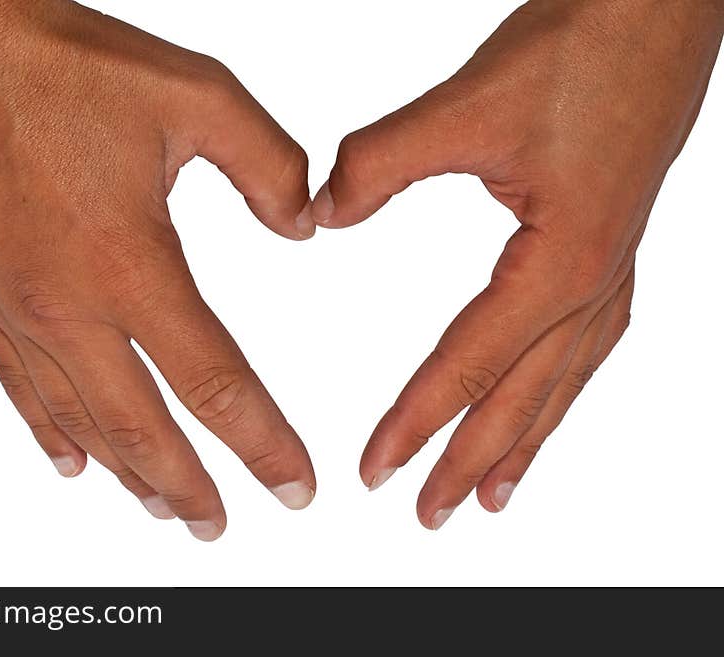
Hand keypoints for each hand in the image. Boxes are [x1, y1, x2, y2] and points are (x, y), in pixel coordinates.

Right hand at [0, 0, 316, 539]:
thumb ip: (269, 164)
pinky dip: (50, 433)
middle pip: (143, 427)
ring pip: (79, 421)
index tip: (294, 485)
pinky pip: (17, 387)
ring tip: (161, 506)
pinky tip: (73, 463)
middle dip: (191, 485)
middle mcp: (68, 304)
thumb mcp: (199, 94)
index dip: (262, 444)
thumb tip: (302, 226)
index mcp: (131, 264)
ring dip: (127, 472)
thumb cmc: (67, 62)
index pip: (215, 384)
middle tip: (220, 524)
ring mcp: (16, 307)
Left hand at [312, 0, 723, 527]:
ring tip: (495, 492)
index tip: (378, 467)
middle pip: (523, 397)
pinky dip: (560, 387)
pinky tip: (546, 398)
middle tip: (431, 514)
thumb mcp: (466, 106)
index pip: (469, 364)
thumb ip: (380, 162)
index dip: (418, 421)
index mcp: (559, 262)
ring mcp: (612, 268)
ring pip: (563, 382)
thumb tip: (321, 213)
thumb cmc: (581, 50)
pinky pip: (587, 345)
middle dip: (471, 460)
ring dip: (526, 440)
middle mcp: (594, 281)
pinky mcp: (612, 246)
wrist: (657, 7)